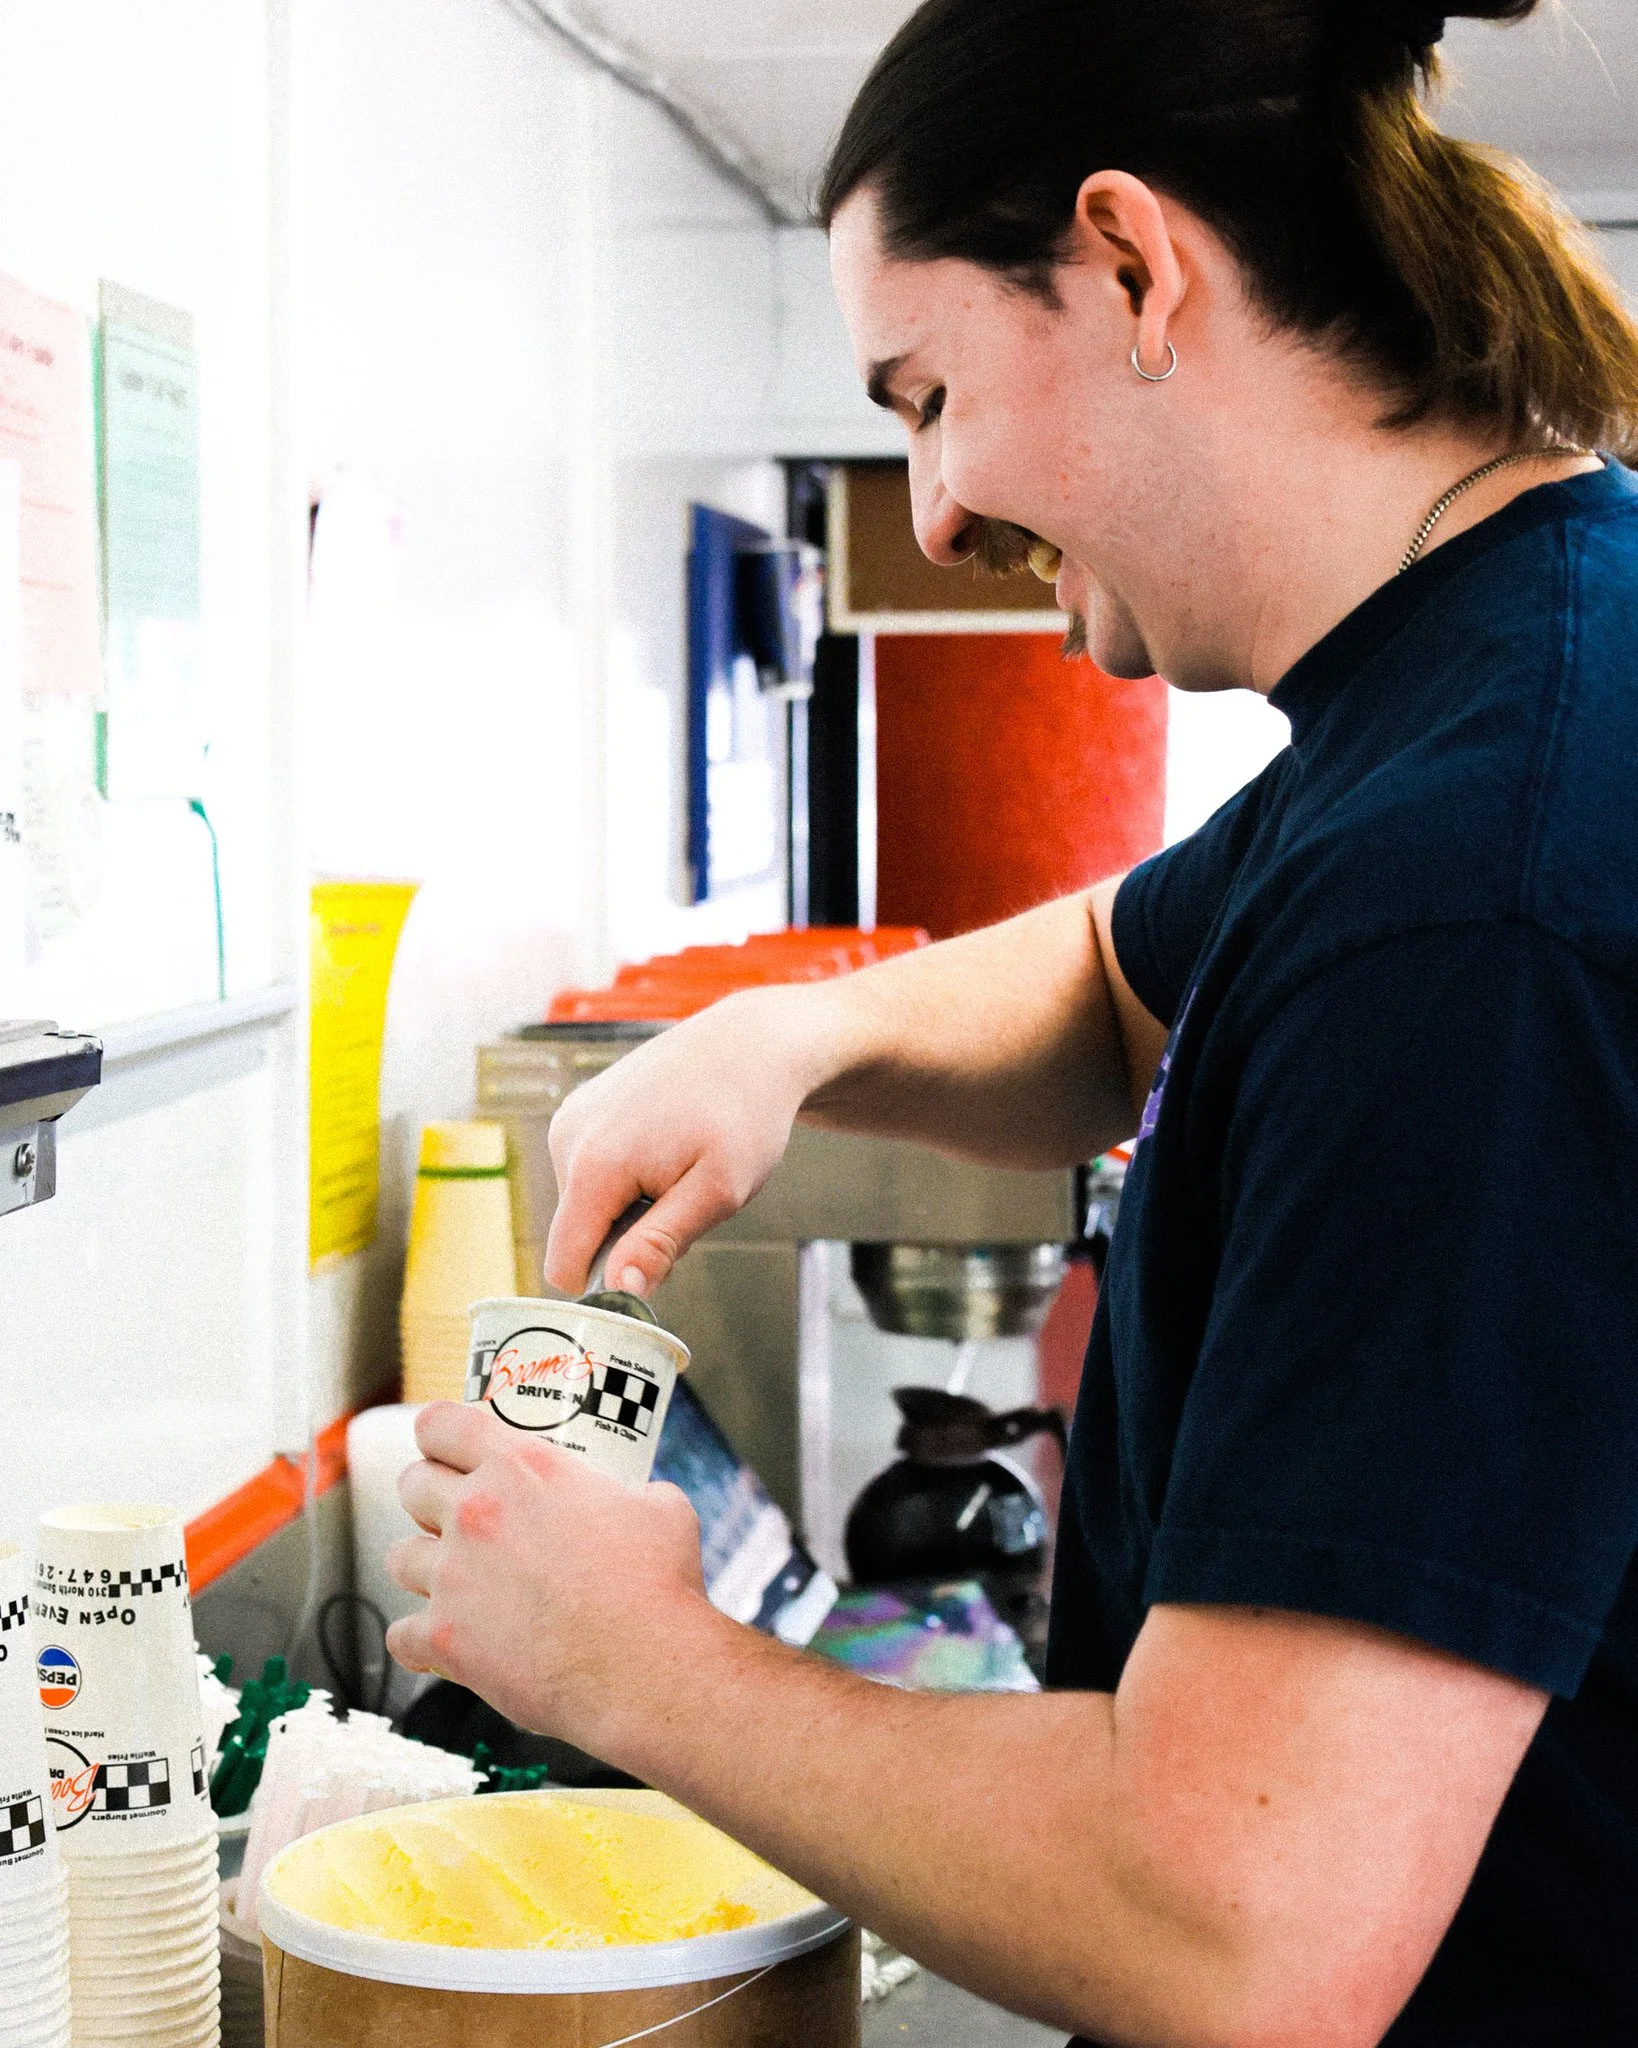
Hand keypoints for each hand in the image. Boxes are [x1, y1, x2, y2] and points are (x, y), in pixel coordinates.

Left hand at [384, 1403, 717, 1755]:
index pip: (442, 1424)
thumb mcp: (660, 1508)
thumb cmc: (658, 1586)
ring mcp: (452, 1576)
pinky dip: (421, 1642)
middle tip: (454, 1516)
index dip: (438, 1434)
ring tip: (454, 1583)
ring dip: (423, 1567)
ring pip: (399, 1557)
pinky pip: (401, 1635)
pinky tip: (448, 1645)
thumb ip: (634, 1492)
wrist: (643, 1667)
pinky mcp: (444, 1639)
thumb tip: (641, 1498)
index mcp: (523, 1466)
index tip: (444, 1448)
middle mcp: (476, 1512)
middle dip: (428, 1498)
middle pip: (412, 1485)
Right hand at [544, 985, 836, 1295]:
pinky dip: (628, 1174)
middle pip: (580, 1233)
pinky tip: (666, 1144)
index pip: (564, 1264)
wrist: (753, 1044)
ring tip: (680, 1165)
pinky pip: (592, 1169)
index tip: (657, 1262)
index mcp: (595, 1164)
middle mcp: (569, 1137)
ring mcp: (573, 1117)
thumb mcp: (718, 1191)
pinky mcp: (583, 1106)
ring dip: (632, 1204)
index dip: (606, 1281)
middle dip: (629, 1235)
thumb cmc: (745, 1113)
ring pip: (588, 1202)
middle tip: (685, 1198)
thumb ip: (662, 1242)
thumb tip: (620, 1287)